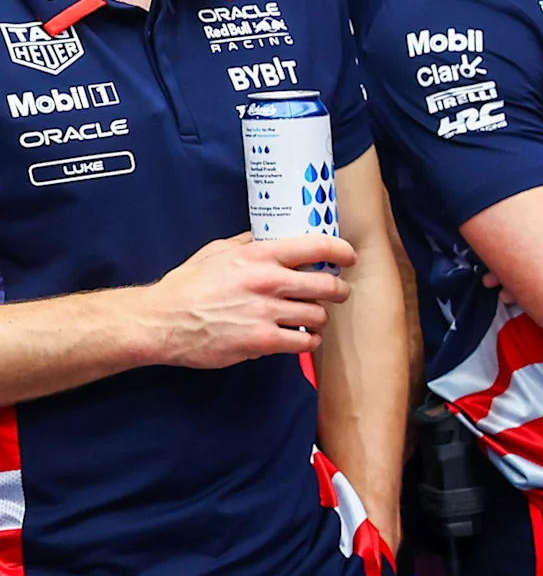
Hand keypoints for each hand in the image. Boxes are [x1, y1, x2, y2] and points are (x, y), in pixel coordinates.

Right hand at [143, 233, 357, 368]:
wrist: (160, 321)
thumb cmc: (187, 286)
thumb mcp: (217, 251)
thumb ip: (250, 243)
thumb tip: (275, 233)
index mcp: (259, 256)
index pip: (317, 246)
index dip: (341, 251)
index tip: (348, 257)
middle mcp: (268, 282)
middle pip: (327, 285)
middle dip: (338, 290)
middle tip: (336, 292)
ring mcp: (266, 313)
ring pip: (318, 316)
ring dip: (318, 317)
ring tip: (310, 317)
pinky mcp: (261, 342)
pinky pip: (304, 342)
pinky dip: (307, 341)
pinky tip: (300, 338)